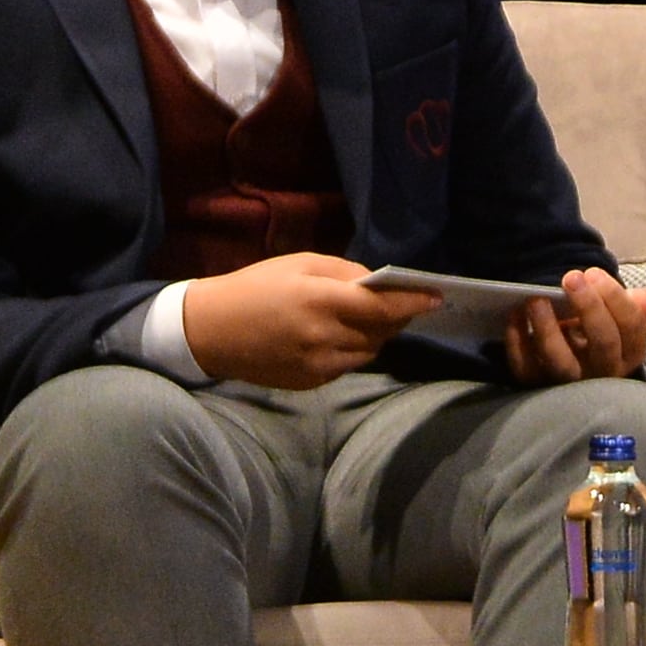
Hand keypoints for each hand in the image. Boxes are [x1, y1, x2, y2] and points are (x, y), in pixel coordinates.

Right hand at [176, 250, 423, 388]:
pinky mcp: (310, 381)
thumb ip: (346, 273)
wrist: (208, 330)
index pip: (384, 307)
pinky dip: (352, 351)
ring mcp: (317, 363)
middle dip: (395, 318)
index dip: (414, 303)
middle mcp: (323, 335)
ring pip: (369, 351)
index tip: (437, 298)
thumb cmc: (256, 287)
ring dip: (374, 336)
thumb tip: (382, 286)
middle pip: (382, 331)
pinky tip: (334, 337)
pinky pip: (348, 365)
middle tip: (394, 305)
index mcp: (320, 300)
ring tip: (359, 320)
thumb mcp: (300, 264)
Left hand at [503, 268, 645, 384]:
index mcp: (631, 352)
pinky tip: (515, 315)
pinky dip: (517, 342)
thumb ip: (644, 305)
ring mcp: (569, 381)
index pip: (631, 327)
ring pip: (561, 362)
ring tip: (536, 299)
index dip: (614, 298)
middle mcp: (604, 371)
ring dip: (547, 328)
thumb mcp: (630, 315)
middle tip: (571, 278)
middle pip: (603, 342)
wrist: (575, 356)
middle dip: (589, 307)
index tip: (594, 273)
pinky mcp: (537, 384)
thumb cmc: (603, 329)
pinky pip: (526, 367)